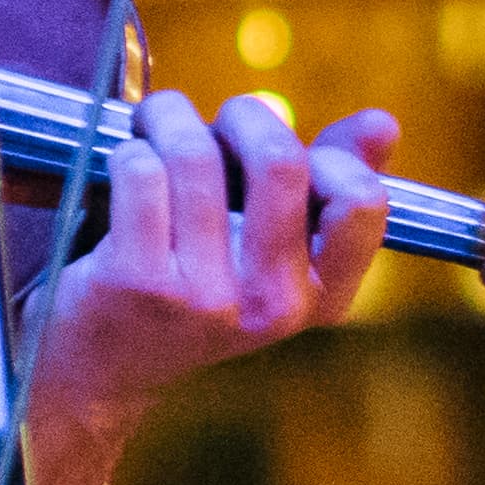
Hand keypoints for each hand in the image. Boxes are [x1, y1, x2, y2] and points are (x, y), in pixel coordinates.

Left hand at [30, 94, 397, 455]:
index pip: (362, 203)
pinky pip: (140, 170)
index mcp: (320, 299)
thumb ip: (329, 185)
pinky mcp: (135, 281)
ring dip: (170, 118)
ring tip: (157, 125)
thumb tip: (384, 123)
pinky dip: (128, 149)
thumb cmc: (192, 288)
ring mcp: (202, 297)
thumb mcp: (270, 253)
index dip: (327, 157)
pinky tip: (125, 165)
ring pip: (197, 155)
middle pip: (280, 161)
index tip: (286, 155)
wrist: (101, 368)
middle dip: (242, 115)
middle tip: (213, 122)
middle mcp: (269, 305)